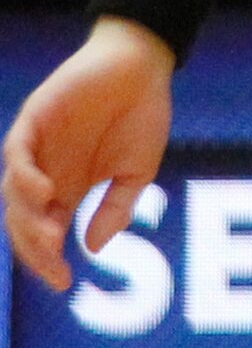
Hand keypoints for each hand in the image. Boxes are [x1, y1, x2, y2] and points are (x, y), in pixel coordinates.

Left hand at [5, 18, 175, 292]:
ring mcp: (37, 148)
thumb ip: (117, 208)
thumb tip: (92, 248)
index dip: (48, 260)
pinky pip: (16, 154)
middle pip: (21, 221)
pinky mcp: (34, 120)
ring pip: (12, 194)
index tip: (64, 282)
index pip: (43, 233)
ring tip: (50, 235)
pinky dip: (23, 176)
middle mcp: (45, 173)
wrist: (142, 65)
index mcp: (67, 189)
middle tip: (54, 262)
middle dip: (33, 248)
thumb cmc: (143, 114)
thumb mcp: (139, 172)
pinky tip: (45, 192)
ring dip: (26, 219)